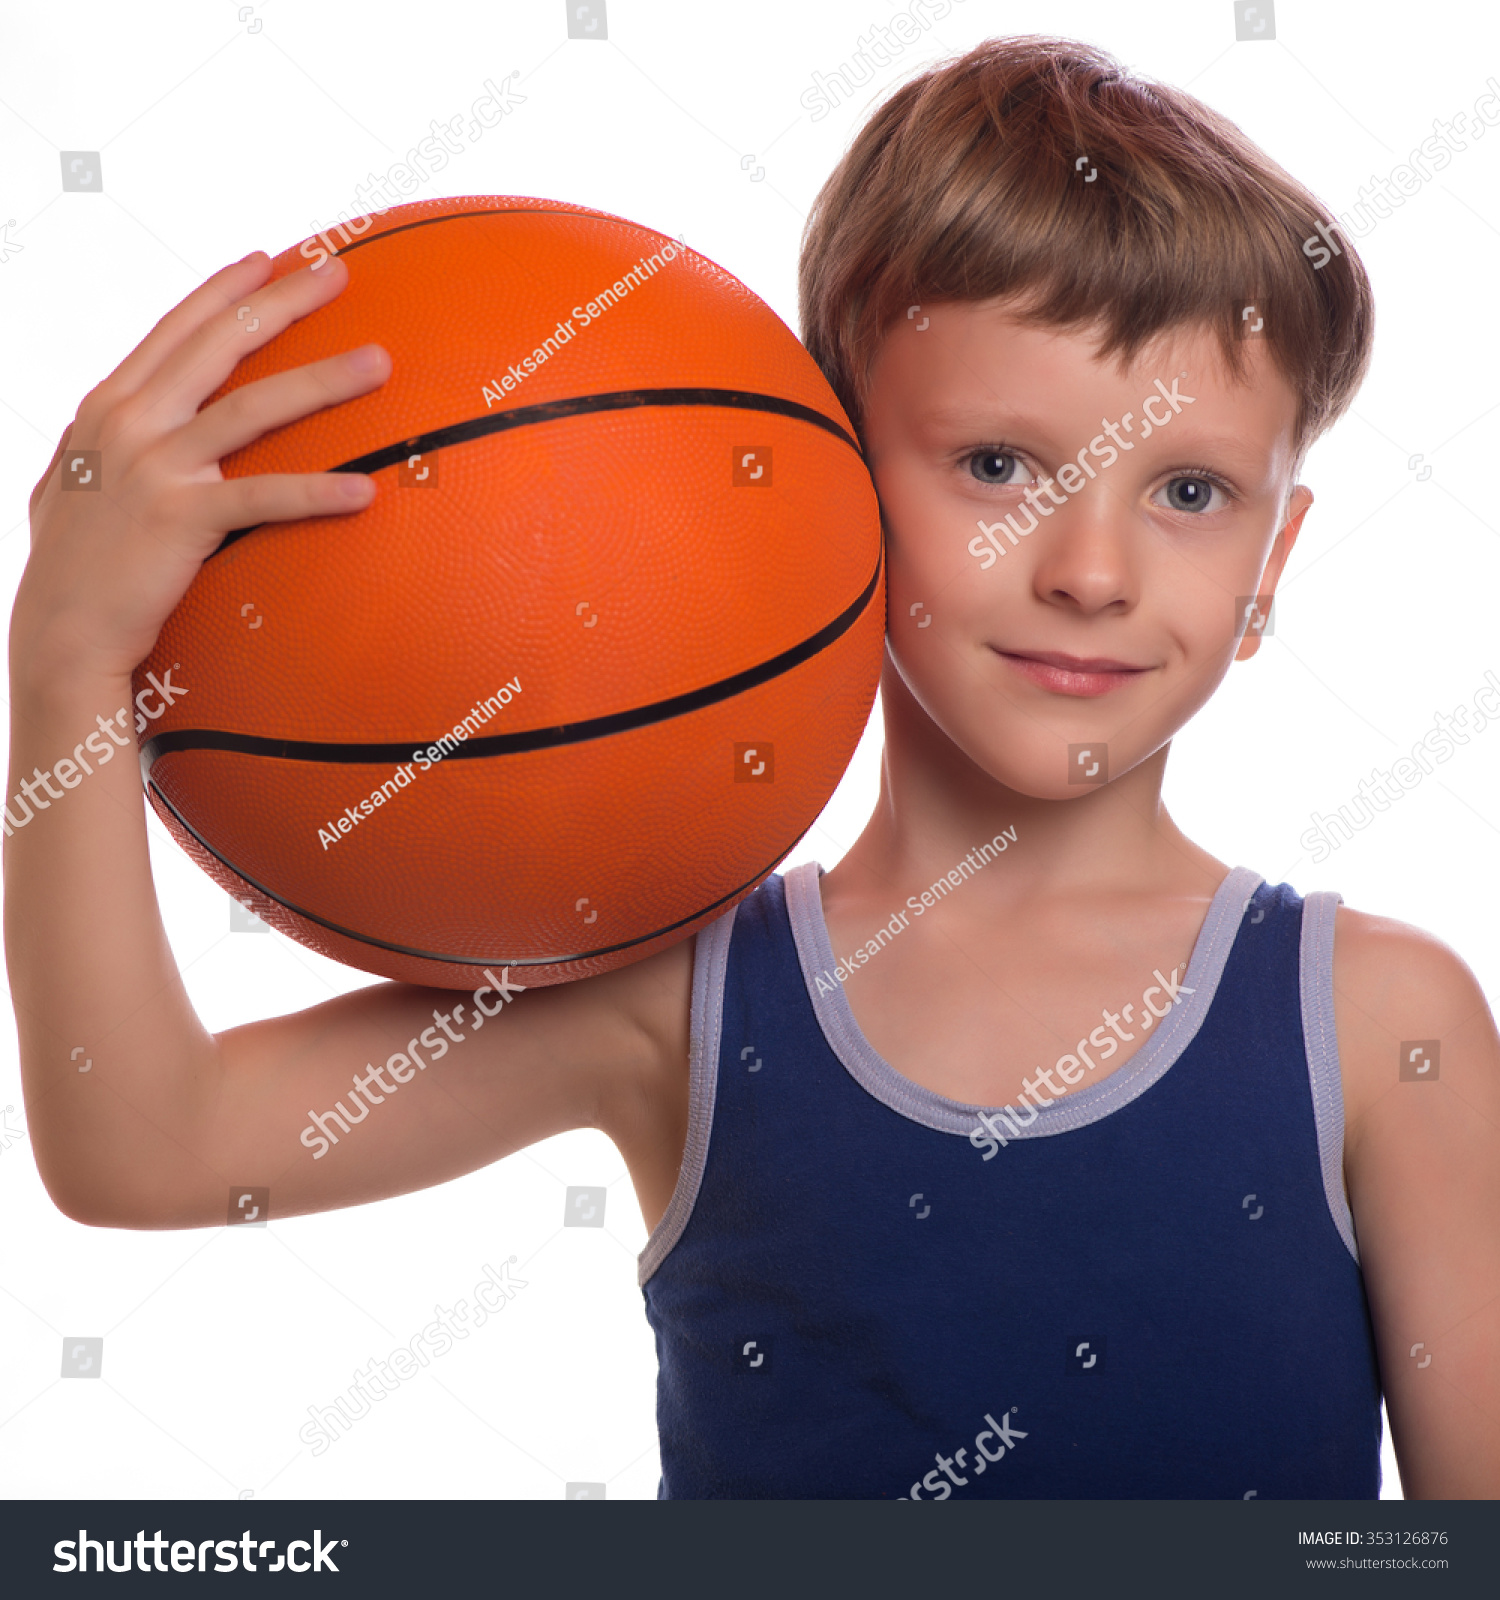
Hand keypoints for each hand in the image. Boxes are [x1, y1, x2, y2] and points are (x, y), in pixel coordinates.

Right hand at [13, 250, 389, 691]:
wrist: (58, 630)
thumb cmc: (72, 566)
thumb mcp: (73, 484)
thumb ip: (97, 446)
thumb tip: (113, 423)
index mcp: (109, 406)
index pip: (177, 330)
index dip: (225, 291)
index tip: (267, 259)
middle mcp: (129, 422)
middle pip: (220, 344)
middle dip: (282, 301)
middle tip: (337, 272)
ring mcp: (155, 466)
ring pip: (253, 407)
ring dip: (322, 380)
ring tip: (378, 362)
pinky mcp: (180, 519)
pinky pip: (263, 498)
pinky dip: (316, 493)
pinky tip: (364, 491)